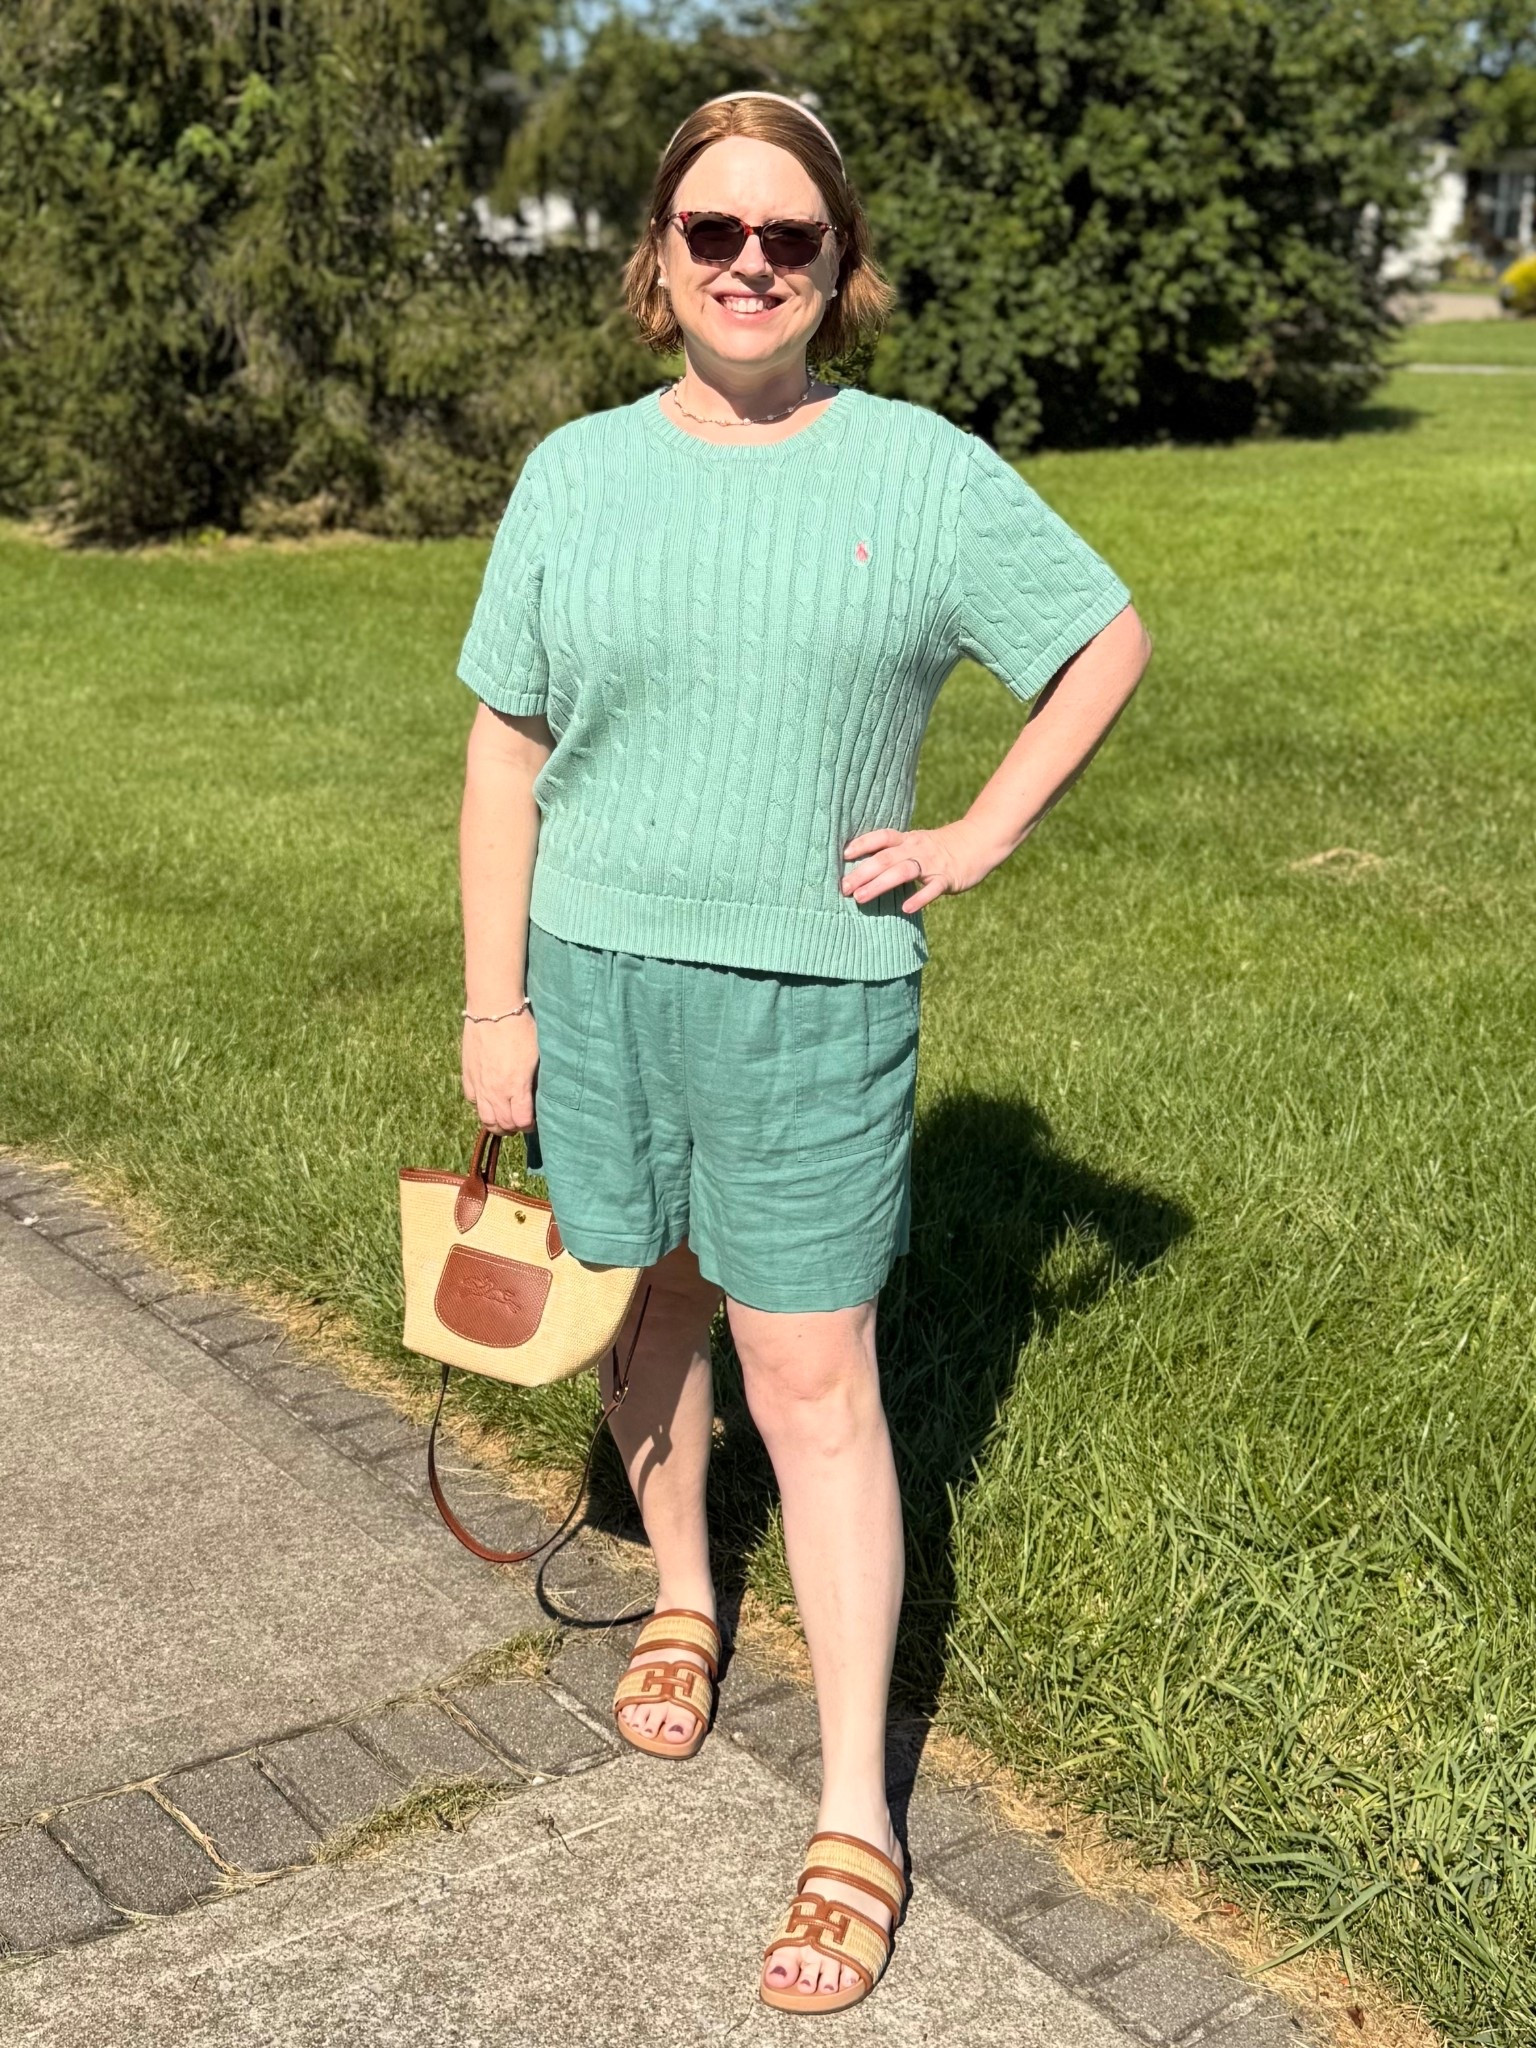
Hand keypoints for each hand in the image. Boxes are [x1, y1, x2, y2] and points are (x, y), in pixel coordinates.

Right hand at [460, 1011, 538, 1133]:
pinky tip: (489, 1100)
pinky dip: (481, 1106)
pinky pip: (472, 1100)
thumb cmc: (522, 1028)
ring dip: (496, 1123)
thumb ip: (536, 1080)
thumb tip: (540, 1094)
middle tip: (521, 1122)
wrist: (494, 1008)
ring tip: (504, 1118)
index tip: (535, 1120)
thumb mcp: (538, 1056)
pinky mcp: (468, 1074)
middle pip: (503, 1125)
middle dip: (514, 1128)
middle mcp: (495, 1090)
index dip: (530, 1126)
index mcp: (517, 1087)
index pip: (522, 1122)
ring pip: (485, 1118)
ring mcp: (479, 1084)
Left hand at [841, 819, 996, 914]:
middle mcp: (916, 849)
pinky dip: (920, 897)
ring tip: (861, 898)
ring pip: (903, 871)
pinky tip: (906, 907)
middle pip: (885, 858)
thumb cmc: (940, 848)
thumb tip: (863, 868)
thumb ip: (894, 853)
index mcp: (907, 840)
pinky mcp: (947, 878)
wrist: (978, 842)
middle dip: (862, 872)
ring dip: (880, 884)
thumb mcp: (916, 843)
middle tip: (843, 887)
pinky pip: (932, 888)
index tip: (842, 855)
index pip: (881, 838)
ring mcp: (932, 863)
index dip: (862, 844)